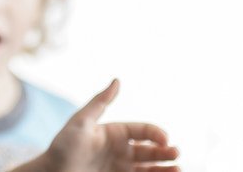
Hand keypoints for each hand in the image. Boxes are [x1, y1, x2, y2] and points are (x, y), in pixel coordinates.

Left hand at [39, 79, 179, 171]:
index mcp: (115, 133)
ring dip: (166, 169)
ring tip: (179, 170)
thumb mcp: (81, 122)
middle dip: (166, 152)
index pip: (143, 130)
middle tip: (177, 155)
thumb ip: (100, 102)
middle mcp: (121, 151)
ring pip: (150, 169)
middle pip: (151, 151)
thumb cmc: (62, 147)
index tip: (166, 140)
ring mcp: (121, 169)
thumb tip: (118, 79)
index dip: (157, 134)